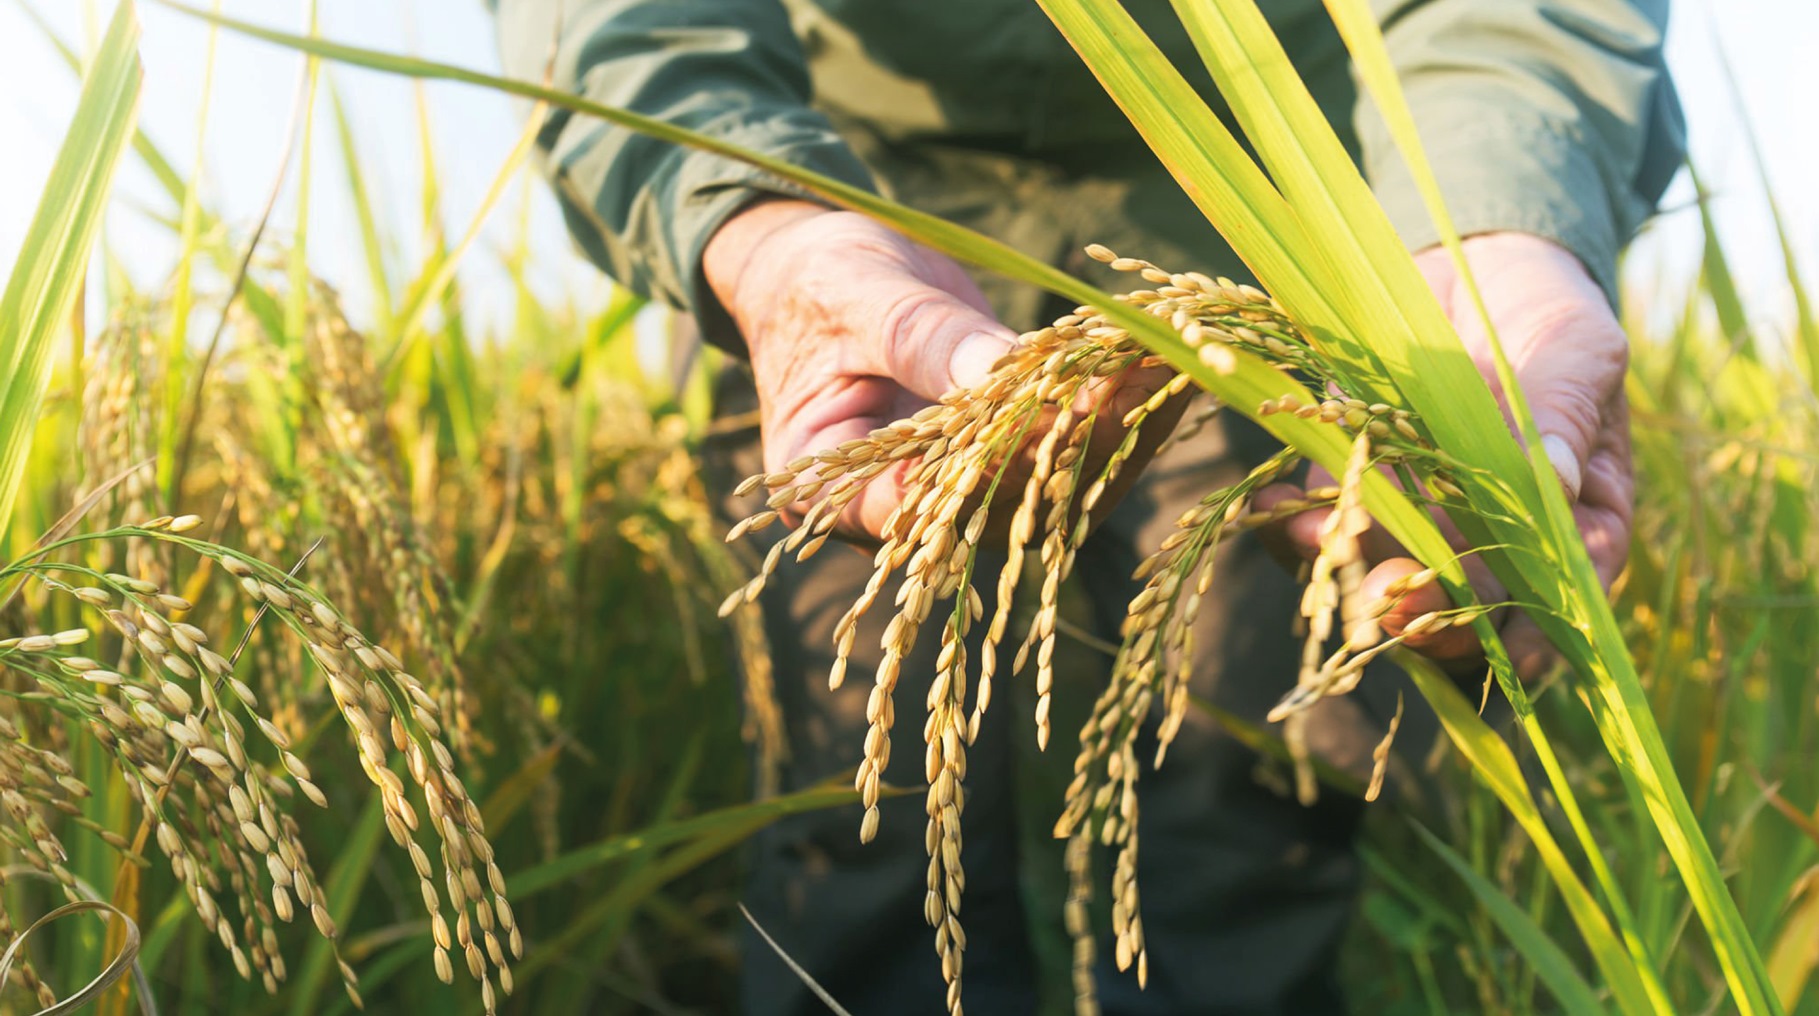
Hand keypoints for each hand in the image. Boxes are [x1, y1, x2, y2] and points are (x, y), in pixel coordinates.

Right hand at [704, 198, 1181, 541]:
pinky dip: (1119, 406)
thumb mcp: (856, 296)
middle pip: (1001, 503)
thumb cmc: (816, 283)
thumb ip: (921, 339)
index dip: (988, 469)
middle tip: (1138, 379)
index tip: (1053, 415)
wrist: (822, 273)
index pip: (916, 506)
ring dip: (1118, 427)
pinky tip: (1164, 359)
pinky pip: (1070, 450)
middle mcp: (905, 515)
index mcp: (834, 492)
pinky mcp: (1009, 461)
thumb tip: (999, 371)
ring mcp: (963, 494)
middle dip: (1075, 441)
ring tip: (1173, 361)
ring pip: (1052, 488)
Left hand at [1260, 232, 1631, 675]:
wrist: (1469, 262)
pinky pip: (1327, 523)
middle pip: (1467, 599)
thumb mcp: (1576, 350)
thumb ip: (1564, 414)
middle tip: (1392, 603)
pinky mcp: (1357, 482)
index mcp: (1573, 516)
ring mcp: (1420, 513)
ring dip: (1352, 572)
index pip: (1562, 589)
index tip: (1514, 654)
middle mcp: (1493, 531)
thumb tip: (1560, 484)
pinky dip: (1297, 527)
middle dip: (1430, 610)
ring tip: (1320, 547)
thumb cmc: (1548, 310)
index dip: (1540, 631)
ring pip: (1388, 569)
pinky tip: (1275, 511)